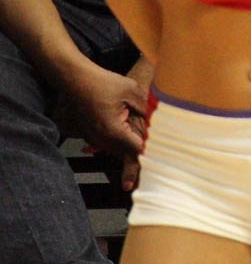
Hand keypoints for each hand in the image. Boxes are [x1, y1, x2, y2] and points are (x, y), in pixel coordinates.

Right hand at [62, 61, 147, 185]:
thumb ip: (145, 108)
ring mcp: (94, 137)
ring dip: (129, 155)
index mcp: (113, 130)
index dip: (150, 155)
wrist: (75, 79)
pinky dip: (120, 146)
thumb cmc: (103, 83)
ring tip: (140, 174)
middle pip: (125, 155)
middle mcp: (102, 138)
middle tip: (144, 184)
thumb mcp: (131, 92)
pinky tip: (130, 149)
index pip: (136, 148)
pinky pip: (109, 144)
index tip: (162, 168)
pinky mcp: (91, 133)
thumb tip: (157, 121)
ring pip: (116, 151)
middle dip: (137, 165)